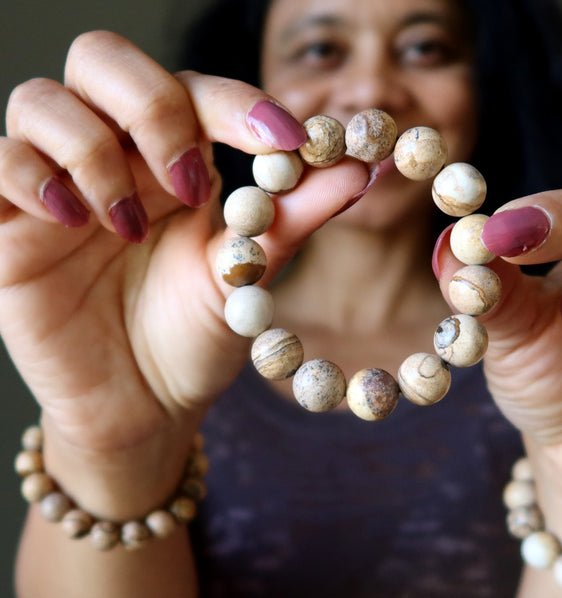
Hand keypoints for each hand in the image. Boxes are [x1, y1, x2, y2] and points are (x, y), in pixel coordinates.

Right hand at [0, 32, 367, 499]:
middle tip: (190, 182)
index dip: (236, 102)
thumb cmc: (196, 342)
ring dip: (94, 151)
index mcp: (173, 164)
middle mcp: (113, 162)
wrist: (144, 408)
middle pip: (102, 61)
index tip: (286, 140)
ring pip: (42, 102)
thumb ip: (293, 218)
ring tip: (129, 226)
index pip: (192, 91)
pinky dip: (32, 177)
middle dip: (151, 106)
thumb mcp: (247, 279)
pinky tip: (75, 223)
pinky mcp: (7, 228)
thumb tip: (362, 167)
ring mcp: (56, 191)